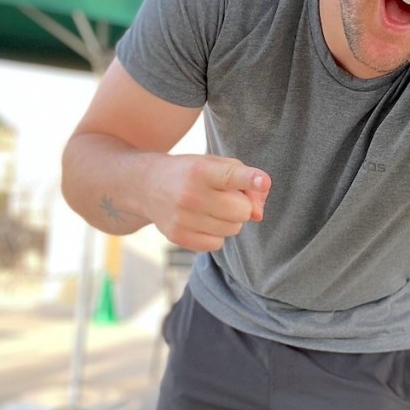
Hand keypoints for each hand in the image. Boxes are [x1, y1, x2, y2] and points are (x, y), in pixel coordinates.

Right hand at [145, 154, 271, 251]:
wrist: (147, 186)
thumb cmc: (192, 173)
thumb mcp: (216, 165)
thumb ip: (246, 182)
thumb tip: (259, 215)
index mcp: (200, 170)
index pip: (231, 176)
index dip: (249, 179)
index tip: (263, 181)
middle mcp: (190, 194)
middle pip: (242, 210)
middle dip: (242, 204)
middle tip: (227, 197)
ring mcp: (182, 218)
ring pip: (233, 229)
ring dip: (230, 220)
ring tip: (212, 207)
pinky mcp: (177, 236)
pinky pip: (217, 244)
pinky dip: (216, 235)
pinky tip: (203, 221)